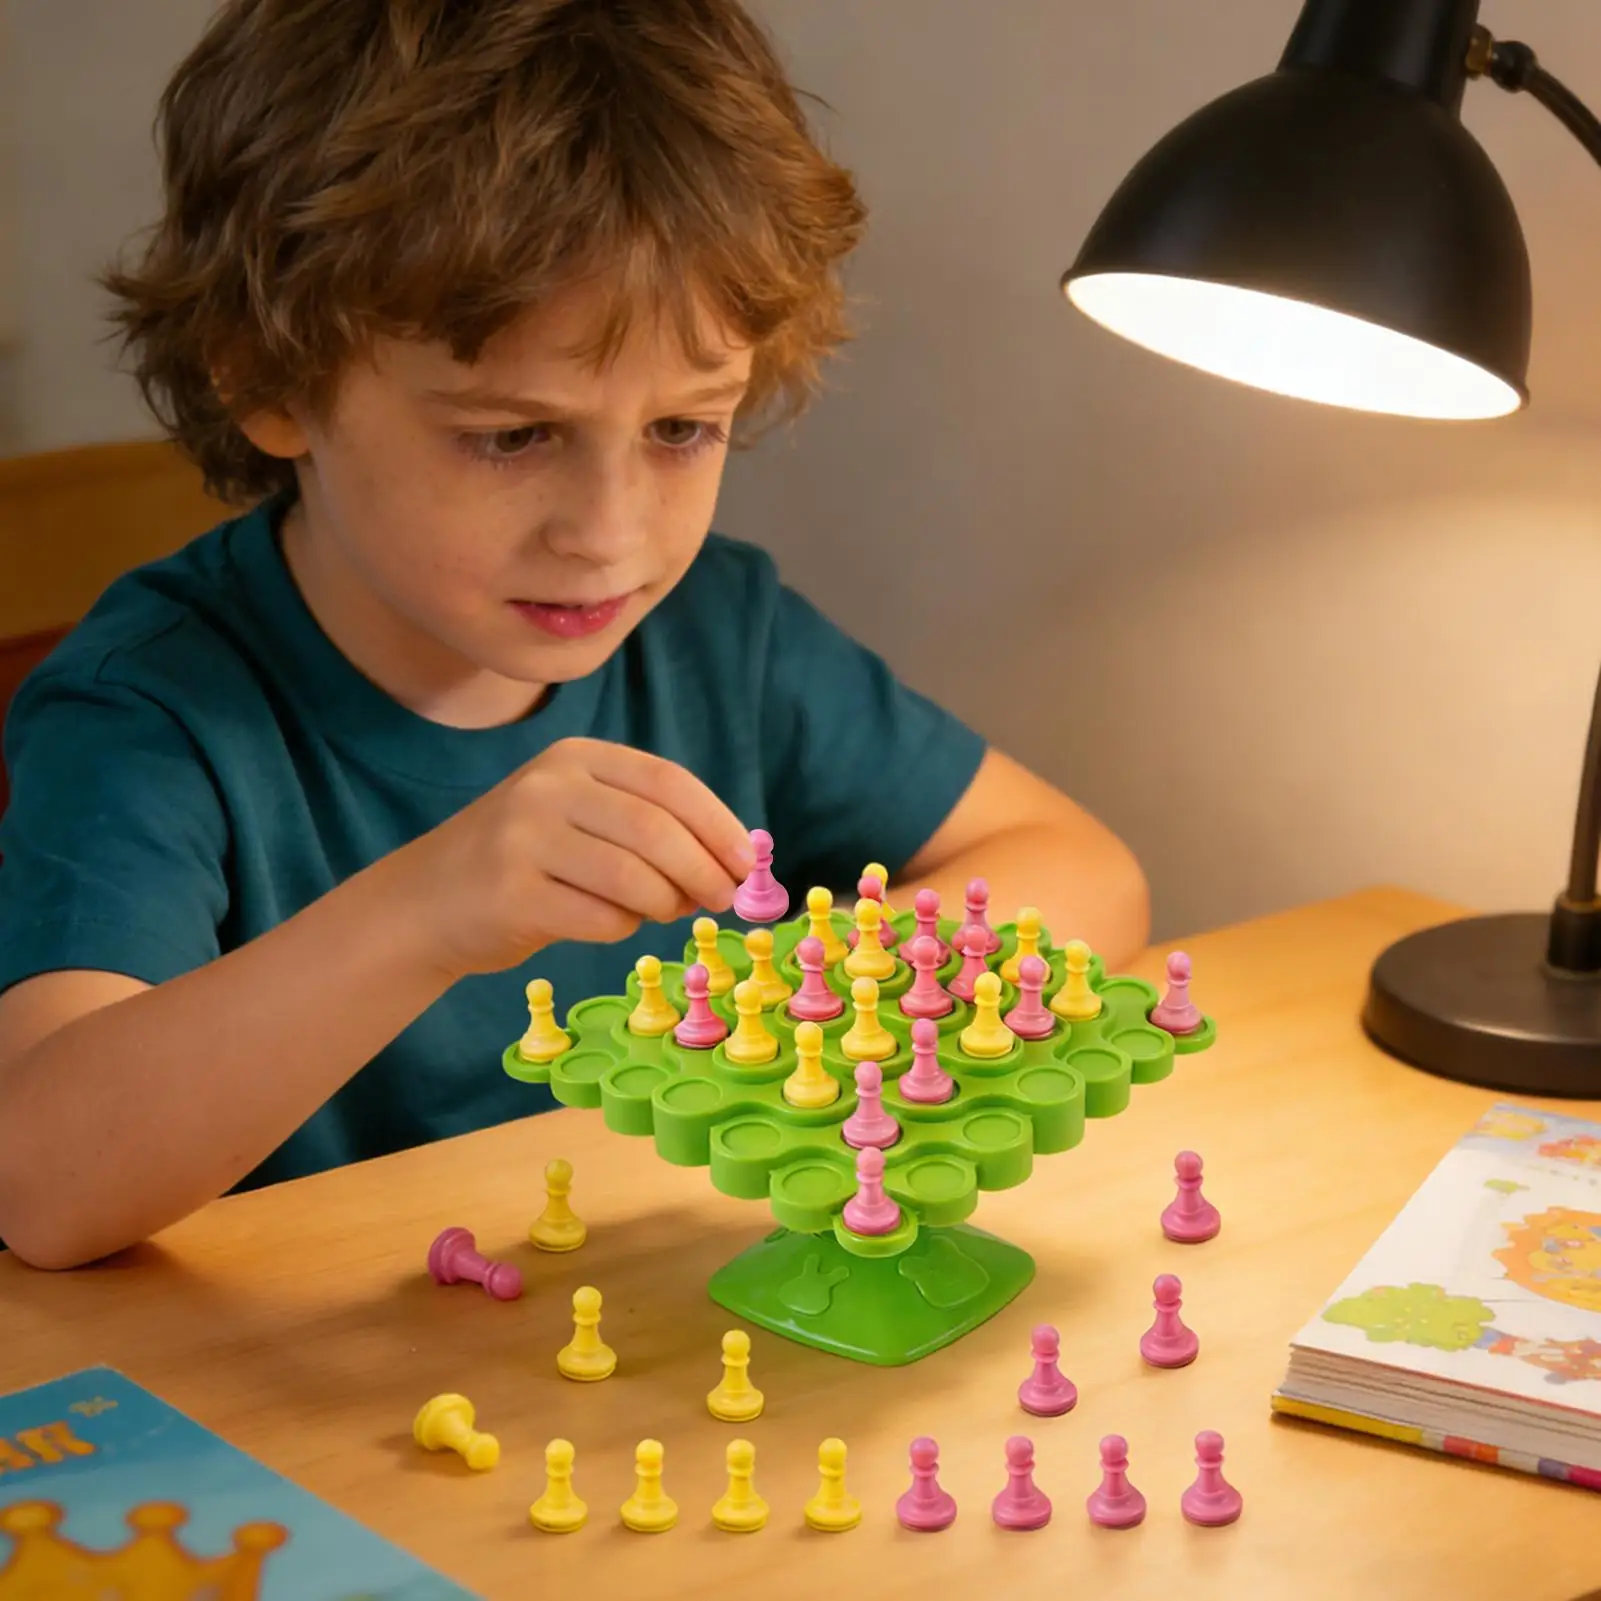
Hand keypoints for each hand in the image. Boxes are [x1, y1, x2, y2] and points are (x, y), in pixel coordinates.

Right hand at [395, 738, 753, 977]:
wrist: (428, 901)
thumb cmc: (526, 860)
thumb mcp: (579, 816)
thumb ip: (646, 826)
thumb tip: (729, 864)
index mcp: (575, 758)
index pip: (668, 782)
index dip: (718, 824)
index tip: (747, 862)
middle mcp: (547, 788)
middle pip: (655, 830)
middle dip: (703, 870)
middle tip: (723, 900)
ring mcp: (524, 839)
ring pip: (633, 877)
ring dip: (666, 903)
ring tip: (666, 911)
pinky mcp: (511, 895)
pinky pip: (600, 918)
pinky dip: (623, 928)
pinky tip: (614, 924)